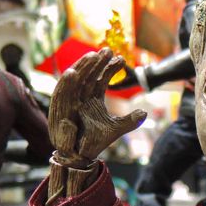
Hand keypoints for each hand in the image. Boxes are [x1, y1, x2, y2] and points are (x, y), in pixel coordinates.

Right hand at [49, 48, 145, 163]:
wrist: (81, 156)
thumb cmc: (95, 142)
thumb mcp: (116, 129)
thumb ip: (130, 121)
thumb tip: (145, 112)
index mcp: (92, 98)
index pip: (100, 78)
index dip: (109, 68)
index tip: (121, 58)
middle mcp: (81, 97)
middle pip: (88, 75)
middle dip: (97, 62)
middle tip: (108, 50)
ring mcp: (70, 102)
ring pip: (75, 80)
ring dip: (82, 68)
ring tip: (92, 56)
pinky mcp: (60, 109)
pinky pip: (62, 94)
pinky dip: (66, 83)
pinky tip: (73, 73)